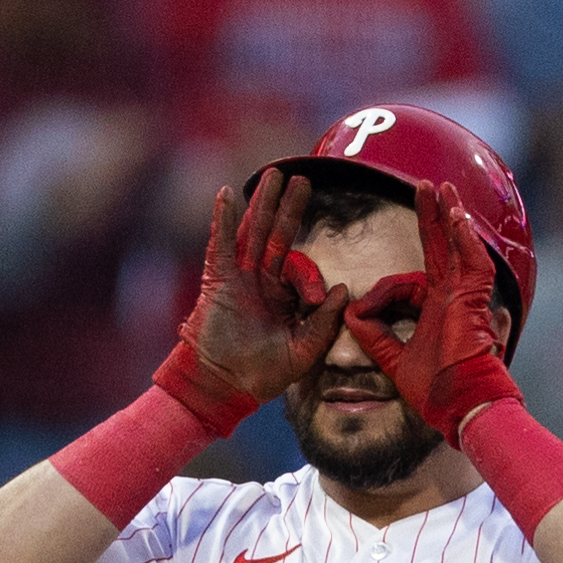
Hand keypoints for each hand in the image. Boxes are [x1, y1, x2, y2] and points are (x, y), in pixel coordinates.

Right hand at [156, 169, 348, 430]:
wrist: (224, 389)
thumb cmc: (262, 375)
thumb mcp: (305, 351)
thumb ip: (325, 322)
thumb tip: (345, 289)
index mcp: (281, 298)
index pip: (299, 269)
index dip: (310, 281)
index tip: (315, 300)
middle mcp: (259, 283)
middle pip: (276, 235)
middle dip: (288, 207)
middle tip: (300, 176)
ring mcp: (237, 279)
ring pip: (251, 232)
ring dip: (261, 203)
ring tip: (272, 174)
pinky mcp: (217, 282)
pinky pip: (221, 245)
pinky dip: (223, 220)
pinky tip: (227, 194)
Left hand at [343, 181, 517, 446]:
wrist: (459, 407)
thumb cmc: (435, 391)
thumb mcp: (394, 362)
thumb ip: (374, 337)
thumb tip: (350, 314)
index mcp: (436, 312)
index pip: (409, 283)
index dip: (383, 292)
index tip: (362, 309)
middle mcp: (453, 299)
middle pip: (441, 248)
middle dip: (431, 216)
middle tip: (425, 185)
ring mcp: (466, 298)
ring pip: (459, 247)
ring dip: (449, 215)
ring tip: (440, 187)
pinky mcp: (475, 301)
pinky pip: (473, 263)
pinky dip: (465, 239)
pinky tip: (455, 215)